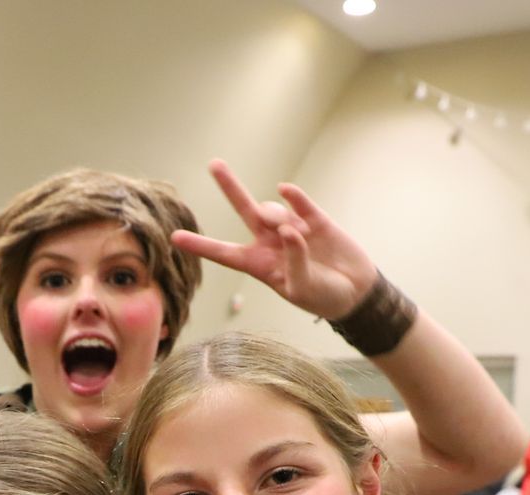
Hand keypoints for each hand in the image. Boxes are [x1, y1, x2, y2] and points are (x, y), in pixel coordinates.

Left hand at [172, 158, 379, 321]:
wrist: (355, 291)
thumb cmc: (323, 297)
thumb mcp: (303, 289)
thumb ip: (294, 261)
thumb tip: (289, 230)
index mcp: (259, 264)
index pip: (224, 254)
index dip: (200, 246)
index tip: (174, 238)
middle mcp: (270, 242)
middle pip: (244, 210)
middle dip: (230, 187)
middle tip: (214, 164)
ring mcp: (292, 227)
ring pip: (272, 209)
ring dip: (275, 215)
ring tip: (293, 234)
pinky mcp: (315, 218)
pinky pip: (298, 201)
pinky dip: (292, 196)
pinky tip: (287, 191)